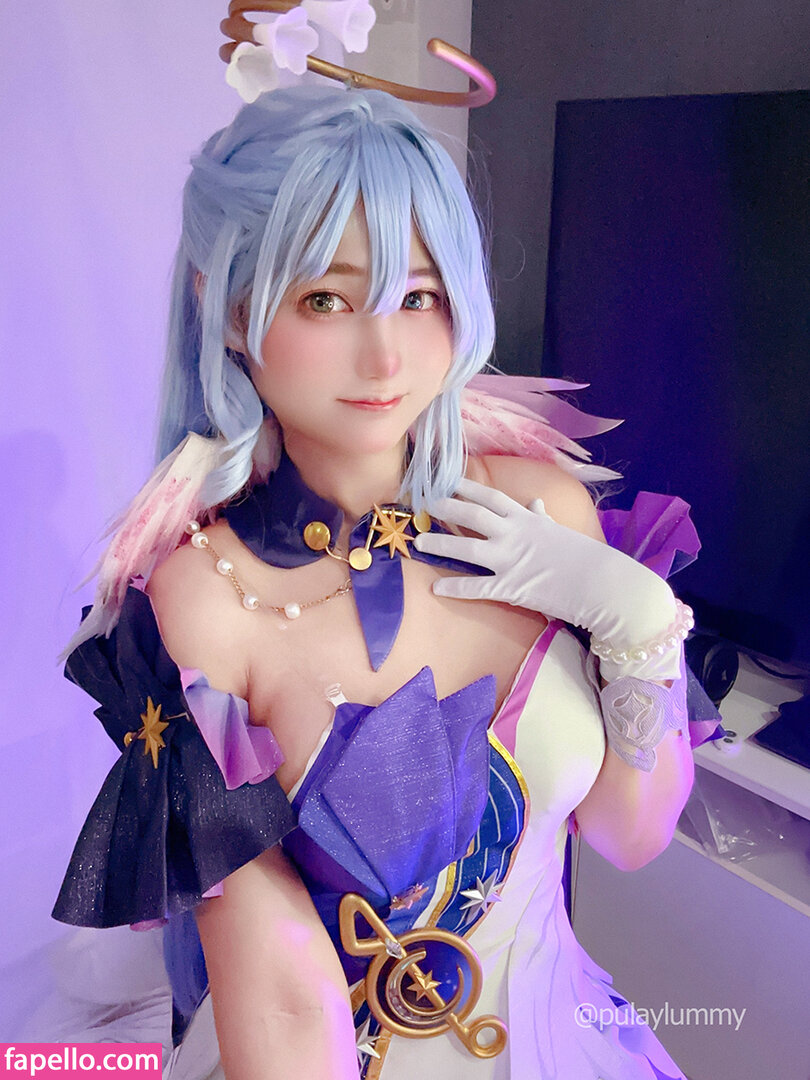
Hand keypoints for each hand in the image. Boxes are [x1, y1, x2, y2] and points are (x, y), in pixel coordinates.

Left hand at [415, 479, 680, 681]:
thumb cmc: (583, 557)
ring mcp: (511, 560)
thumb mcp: (560, 531)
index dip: (466, 486)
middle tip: (423, 503)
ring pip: (467, 547)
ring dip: (442, 543)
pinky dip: (455, 587)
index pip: (490, 496)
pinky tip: (437, 588)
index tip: (445, 479)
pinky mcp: (512, 587)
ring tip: (420, 541)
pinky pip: (477, 586)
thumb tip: (535, 503)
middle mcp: (515, 534)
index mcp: (527, 519)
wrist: (603, 584)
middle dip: (446, 507)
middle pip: (473, 514)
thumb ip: (542, 517)